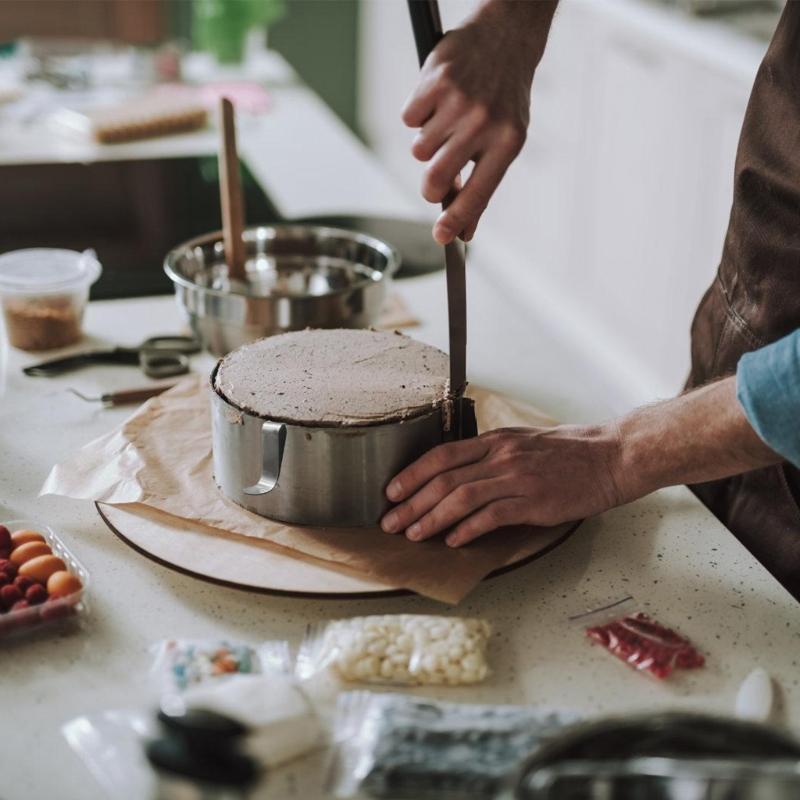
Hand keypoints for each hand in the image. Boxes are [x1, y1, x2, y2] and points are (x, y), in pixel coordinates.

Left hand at [380, 425, 623, 546]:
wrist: (612, 457)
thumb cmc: (569, 452)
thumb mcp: (524, 441)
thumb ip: (492, 454)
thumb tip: (460, 472)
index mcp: (496, 441)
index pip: (442, 455)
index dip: (412, 473)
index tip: (392, 491)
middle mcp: (501, 456)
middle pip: (444, 479)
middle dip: (412, 502)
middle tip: (391, 522)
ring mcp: (518, 478)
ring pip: (462, 498)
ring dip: (432, 518)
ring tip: (414, 534)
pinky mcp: (535, 501)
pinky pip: (492, 516)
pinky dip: (468, 529)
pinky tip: (454, 540)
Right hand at [402, 0, 555, 243]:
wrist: (505, 38)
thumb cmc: (504, 100)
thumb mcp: (506, 141)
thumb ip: (482, 187)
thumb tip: (462, 232)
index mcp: (507, 143)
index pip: (477, 193)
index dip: (456, 220)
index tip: (442, 238)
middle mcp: (484, 123)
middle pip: (434, 179)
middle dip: (430, 186)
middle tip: (436, 176)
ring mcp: (459, 101)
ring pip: (418, 151)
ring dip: (426, 144)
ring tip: (446, 123)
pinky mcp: (435, 81)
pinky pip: (408, 119)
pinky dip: (417, 115)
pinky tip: (437, 101)